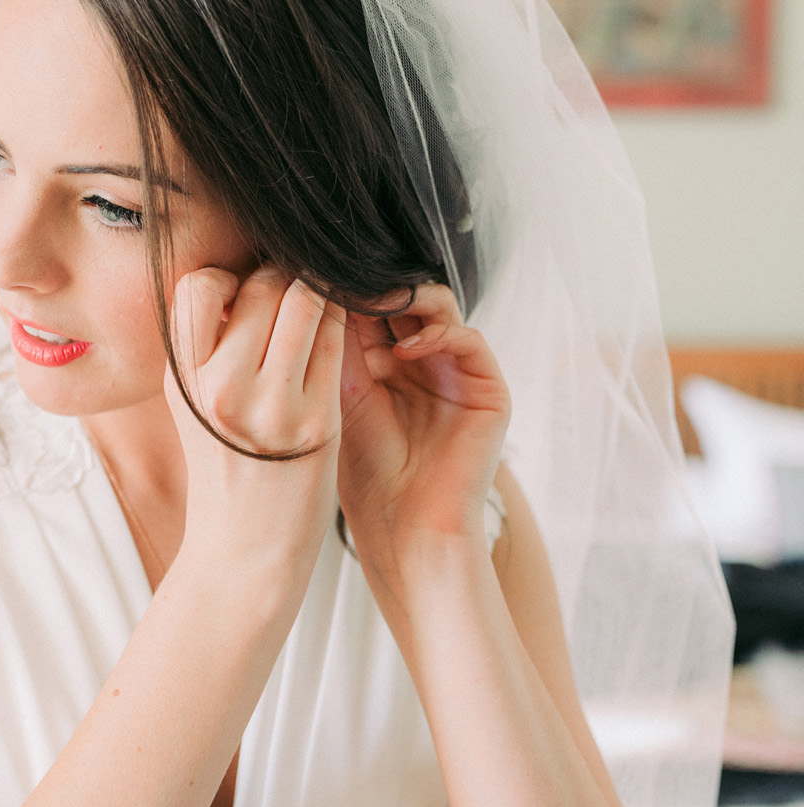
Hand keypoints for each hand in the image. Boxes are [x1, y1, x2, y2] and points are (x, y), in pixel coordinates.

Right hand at [165, 264, 345, 589]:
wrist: (243, 553)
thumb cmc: (224, 471)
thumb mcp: (192, 405)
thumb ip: (207, 347)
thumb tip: (242, 279)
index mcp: (181, 378)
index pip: (201, 284)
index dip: (231, 280)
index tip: (247, 298)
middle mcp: (219, 387)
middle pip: (262, 285)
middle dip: (284, 281)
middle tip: (295, 301)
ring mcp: (270, 404)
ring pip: (306, 300)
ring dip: (318, 297)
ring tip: (318, 318)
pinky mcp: (316, 420)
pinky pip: (336, 341)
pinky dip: (341, 329)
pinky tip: (336, 343)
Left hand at [337, 281, 510, 562]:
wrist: (406, 529)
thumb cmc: (367, 477)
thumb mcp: (341, 399)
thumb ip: (339, 346)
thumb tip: (319, 286)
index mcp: (385, 363)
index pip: (371, 306)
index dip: (348, 290)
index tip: (319, 277)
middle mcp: (423, 361)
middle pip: (405, 299)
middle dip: (375, 289)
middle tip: (346, 283)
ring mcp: (456, 371)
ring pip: (438, 307)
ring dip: (405, 300)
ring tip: (372, 309)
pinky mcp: (487, 388)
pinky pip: (469, 338)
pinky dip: (438, 334)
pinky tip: (404, 352)